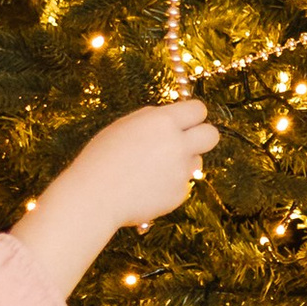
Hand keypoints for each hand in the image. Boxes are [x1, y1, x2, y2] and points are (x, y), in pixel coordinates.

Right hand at [10, 96, 219, 295]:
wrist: (94, 196)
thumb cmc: (102, 158)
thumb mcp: (124, 126)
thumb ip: (153, 120)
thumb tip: (171, 119)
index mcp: (163, 122)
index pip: (198, 109)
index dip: (192, 115)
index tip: (186, 120)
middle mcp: (178, 145)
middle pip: (212, 135)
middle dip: (202, 136)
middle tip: (186, 142)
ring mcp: (181, 171)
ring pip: (196, 162)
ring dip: (182, 162)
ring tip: (152, 169)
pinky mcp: (179, 194)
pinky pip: (183, 184)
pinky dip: (170, 184)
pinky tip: (148, 186)